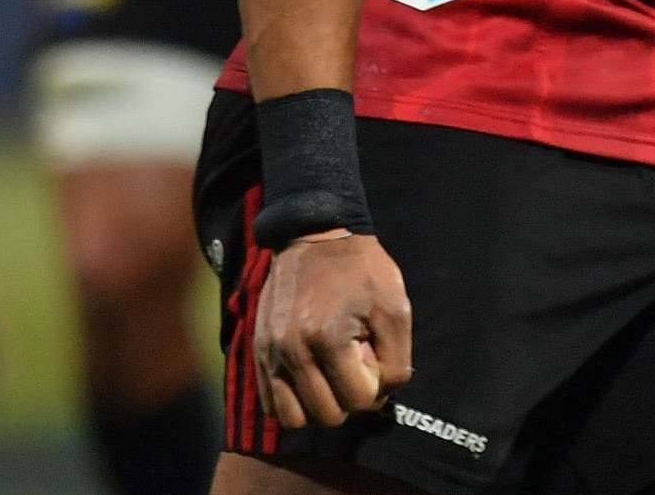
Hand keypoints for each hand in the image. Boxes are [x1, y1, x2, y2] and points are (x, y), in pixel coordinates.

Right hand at [253, 231, 412, 430]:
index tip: (375, 357)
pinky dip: (293, 402)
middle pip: (326, 416)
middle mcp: (292, 351)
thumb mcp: (395, 307)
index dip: (376, 386)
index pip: (357, 400)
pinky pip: (270, 403)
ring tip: (332, 378)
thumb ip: (396, 360)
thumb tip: (380, 396)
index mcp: (328, 338)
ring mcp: (269, 352)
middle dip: (348, 399)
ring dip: (318, 407)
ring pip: (292, 418)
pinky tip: (311, 378)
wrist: (316, 235)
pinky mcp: (257, 350)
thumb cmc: (362, 270)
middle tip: (354, 366)